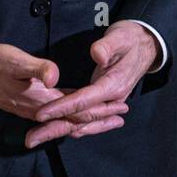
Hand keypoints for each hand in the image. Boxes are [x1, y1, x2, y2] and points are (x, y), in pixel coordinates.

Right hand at [0, 44, 130, 140]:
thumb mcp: (13, 60)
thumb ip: (35, 69)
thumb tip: (55, 76)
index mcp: (40, 99)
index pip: (77, 109)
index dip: (100, 109)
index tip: (121, 107)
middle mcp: (38, 109)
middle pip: (75, 119)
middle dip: (100, 118)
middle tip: (123, 116)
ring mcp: (32, 109)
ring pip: (66, 120)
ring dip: (88, 119)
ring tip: (107, 118)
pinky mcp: (28, 104)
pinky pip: (56, 115)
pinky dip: (72, 116)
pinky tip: (76, 112)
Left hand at [24, 21, 158, 147]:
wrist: (146, 44)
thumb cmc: (130, 39)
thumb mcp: (120, 37)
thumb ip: (107, 46)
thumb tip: (97, 55)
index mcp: (113, 86)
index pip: (83, 100)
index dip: (62, 107)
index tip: (41, 114)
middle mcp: (111, 99)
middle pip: (80, 119)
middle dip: (54, 129)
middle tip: (30, 139)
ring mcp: (108, 103)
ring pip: (82, 123)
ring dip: (59, 131)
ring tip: (36, 139)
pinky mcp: (104, 101)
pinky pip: (87, 119)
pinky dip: (71, 126)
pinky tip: (57, 130)